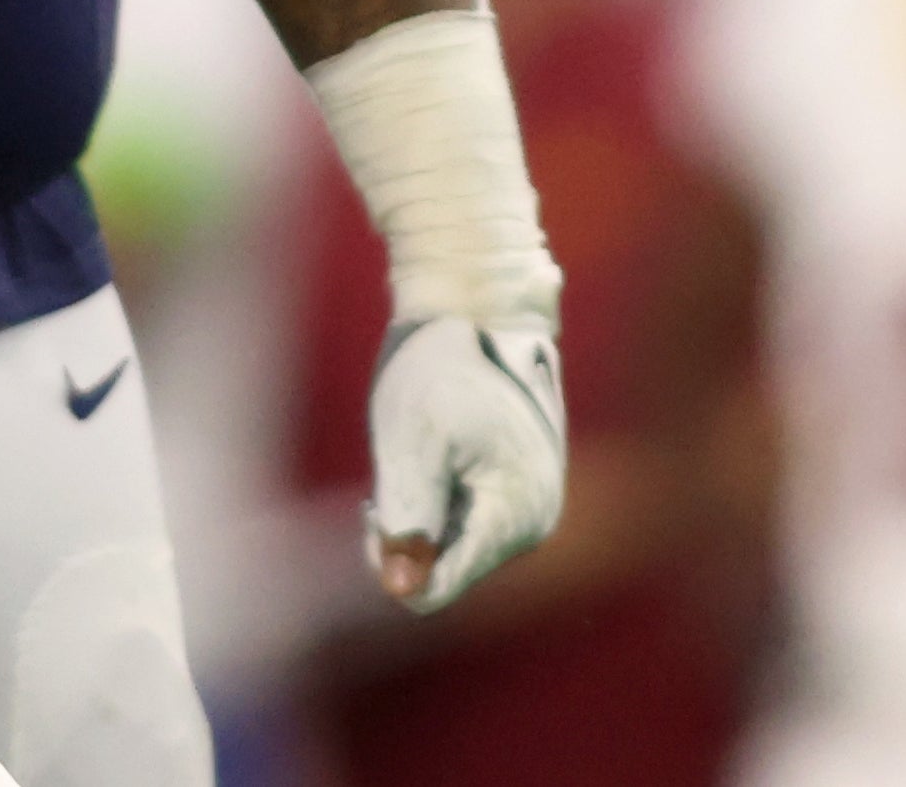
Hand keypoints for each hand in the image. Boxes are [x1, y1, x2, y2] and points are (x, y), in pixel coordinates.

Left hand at [363, 310, 565, 611]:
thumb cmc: (439, 370)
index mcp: (514, 517)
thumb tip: (401, 593)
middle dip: (406, 532)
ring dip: (418, 513)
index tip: (373, 508)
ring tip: (412, 455)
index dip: (393, 558)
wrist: (474, 312)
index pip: (438, 588)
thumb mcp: (412, 441)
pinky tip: (429, 456)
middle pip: (445, 569)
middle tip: (388, 476)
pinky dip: (434, 499)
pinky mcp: (514, 491)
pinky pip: (462, 522)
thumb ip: (409, 517)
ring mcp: (528, 508)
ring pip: (451, 545)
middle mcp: (532, 523)